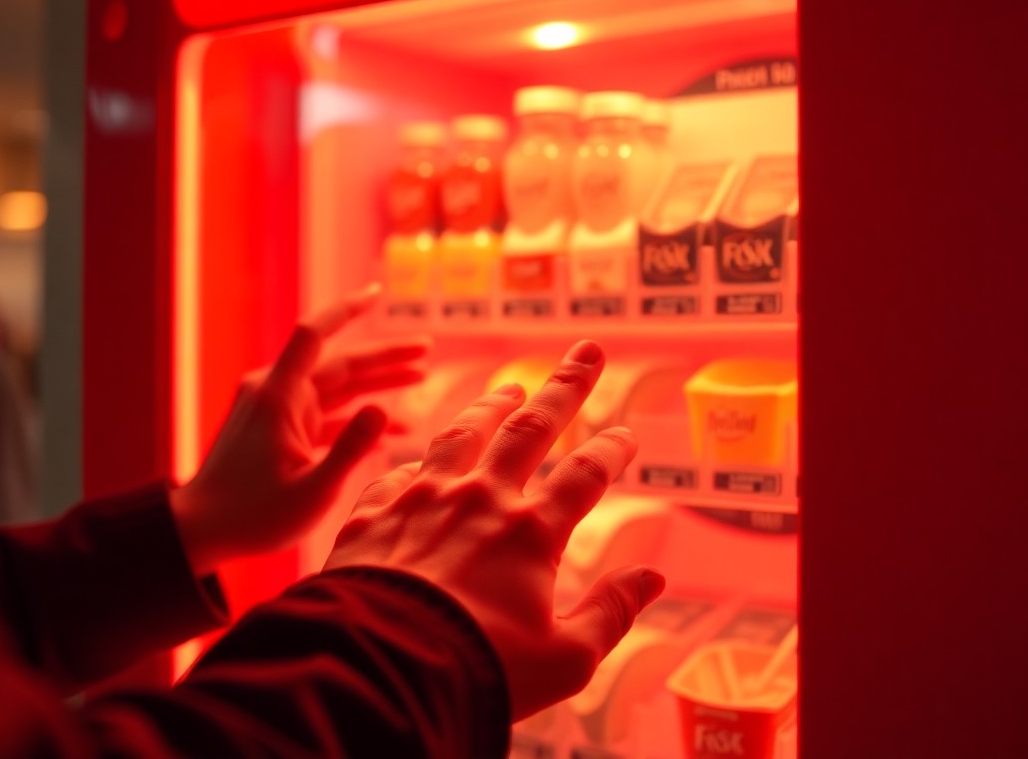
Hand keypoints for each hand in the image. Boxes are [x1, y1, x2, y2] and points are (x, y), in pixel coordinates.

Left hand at [171, 285, 427, 575]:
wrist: (202, 532)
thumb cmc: (252, 516)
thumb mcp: (313, 490)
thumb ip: (352, 449)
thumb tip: (385, 409)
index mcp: (280, 397)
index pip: (315, 334)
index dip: (346, 309)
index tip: (377, 293)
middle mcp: (277, 394)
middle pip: (339, 363)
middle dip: (385, 357)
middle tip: (427, 349)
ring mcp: (278, 412)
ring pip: (337, 388)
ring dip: (376, 385)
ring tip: (421, 378)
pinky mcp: (280, 431)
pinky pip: (326, 415)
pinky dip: (357, 418)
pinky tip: (395, 427)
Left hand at [324, 340, 666, 719]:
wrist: (377, 672)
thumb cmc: (478, 673)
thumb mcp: (565, 661)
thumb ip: (612, 614)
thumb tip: (654, 578)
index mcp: (531, 533)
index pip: (584, 475)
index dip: (611, 451)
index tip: (627, 433)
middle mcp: (480, 500)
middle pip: (531, 429)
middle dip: (564, 388)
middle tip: (586, 353)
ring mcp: (423, 498)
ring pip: (463, 433)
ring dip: (490, 406)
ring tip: (508, 388)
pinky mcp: (374, 511)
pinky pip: (403, 471)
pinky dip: (424, 461)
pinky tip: (427, 459)